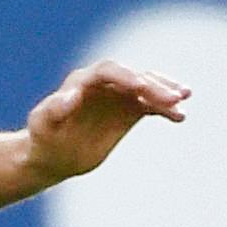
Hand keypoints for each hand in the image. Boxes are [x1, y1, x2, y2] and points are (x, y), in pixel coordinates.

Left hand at [24, 59, 189, 181]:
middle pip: (134, 77)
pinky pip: (152, 106)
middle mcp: (104, 83)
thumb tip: (70, 96)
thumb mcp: (42, 125)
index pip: (108, 70)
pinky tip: (180, 117)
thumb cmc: (43, 137)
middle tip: (173, 97)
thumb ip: (53, 110)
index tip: (140, 86)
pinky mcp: (130, 111)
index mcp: (82, 81)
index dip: (125, 76)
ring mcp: (119, 96)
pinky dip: (166, 110)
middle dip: (154, 85)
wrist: (53, 156)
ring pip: (148, 89)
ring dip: (166, 92)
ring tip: (183, 99)